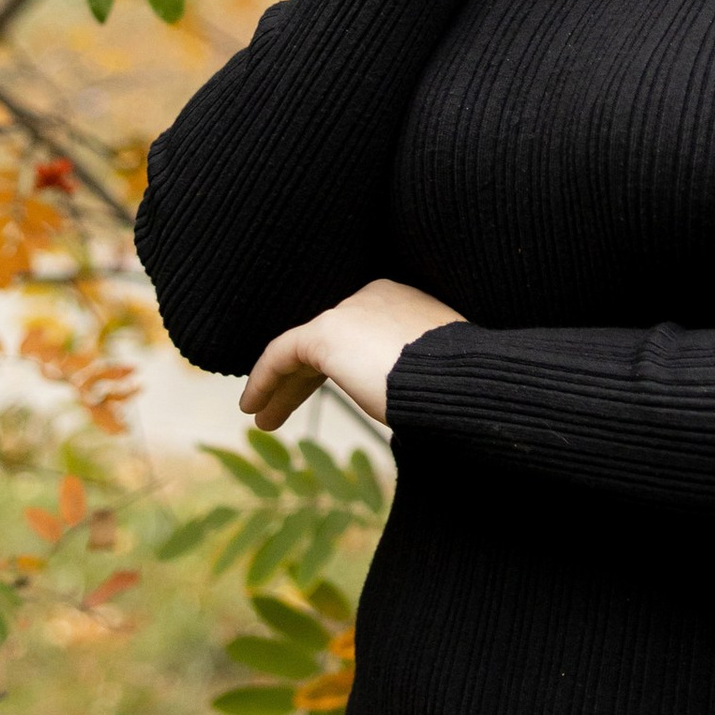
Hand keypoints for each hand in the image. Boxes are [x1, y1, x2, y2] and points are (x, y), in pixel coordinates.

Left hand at [240, 276, 462, 432]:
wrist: (462, 381)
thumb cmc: (460, 387)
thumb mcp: (436, 375)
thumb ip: (410, 375)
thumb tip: (397, 402)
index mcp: (403, 302)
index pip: (356, 334)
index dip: (334, 368)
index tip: (320, 395)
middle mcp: (373, 296)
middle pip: (327, 341)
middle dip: (302, 378)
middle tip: (282, 409)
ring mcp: (350, 310)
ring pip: (302, 350)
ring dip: (282, 386)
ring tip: (262, 418)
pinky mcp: (327, 331)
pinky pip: (282, 352)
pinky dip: (265, 378)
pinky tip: (252, 407)